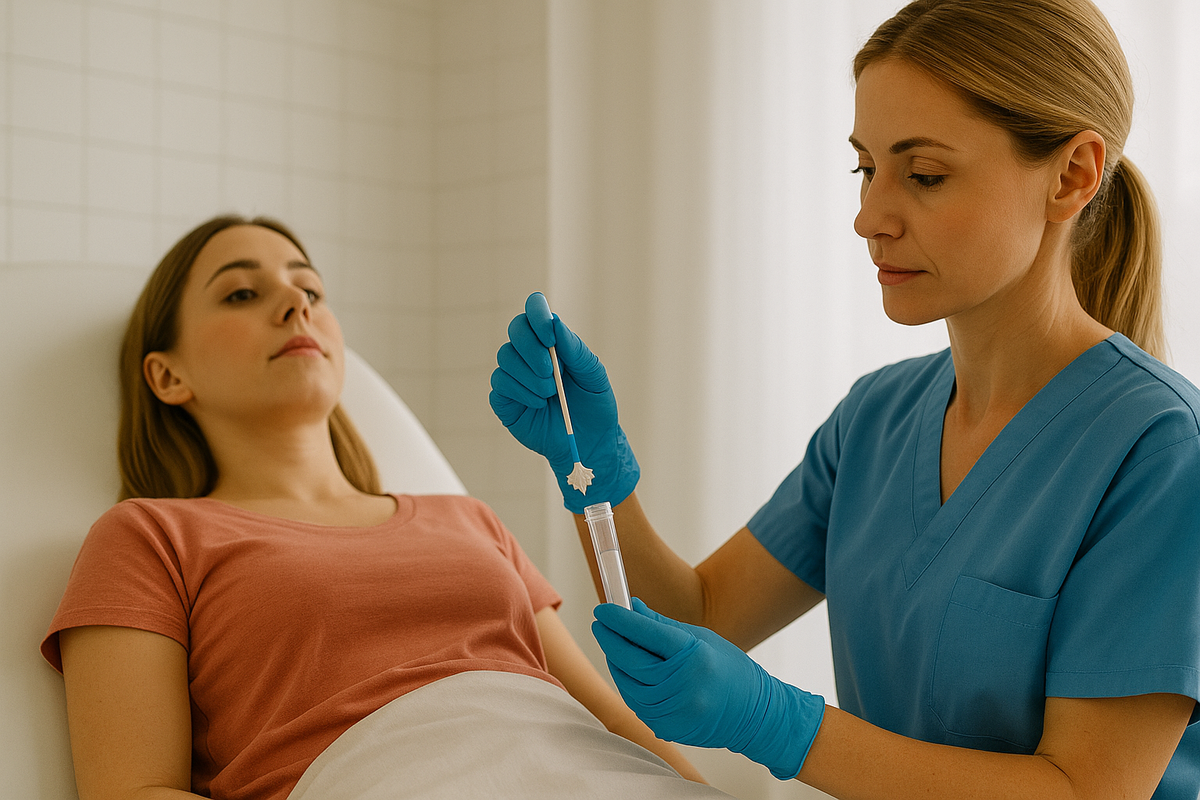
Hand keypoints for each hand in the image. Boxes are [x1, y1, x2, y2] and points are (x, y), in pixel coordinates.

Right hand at [489, 292, 638, 511]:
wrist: (589, 443)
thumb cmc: (594, 406)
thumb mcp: (593, 375)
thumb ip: (575, 350)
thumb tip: (555, 324)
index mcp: (552, 341)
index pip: (534, 311)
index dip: (537, 315)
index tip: (549, 334)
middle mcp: (529, 354)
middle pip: (516, 329)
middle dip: (532, 348)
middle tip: (552, 371)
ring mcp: (514, 376)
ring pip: (505, 357)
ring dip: (530, 375)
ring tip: (551, 393)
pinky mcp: (504, 399)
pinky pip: (500, 384)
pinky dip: (521, 392)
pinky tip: (539, 404)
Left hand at [592, 598, 824, 780]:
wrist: (754, 714)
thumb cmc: (730, 669)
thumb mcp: (700, 638)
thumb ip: (660, 625)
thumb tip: (631, 607)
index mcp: (695, 657)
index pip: (647, 634)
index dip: (620, 620)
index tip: (603, 609)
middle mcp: (683, 686)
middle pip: (632, 660)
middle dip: (611, 639)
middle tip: (600, 623)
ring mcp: (674, 711)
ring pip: (628, 683)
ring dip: (616, 662)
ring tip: (614, 644)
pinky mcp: (667, 728)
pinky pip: (636, 702)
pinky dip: (628, 684)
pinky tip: (627, 670)